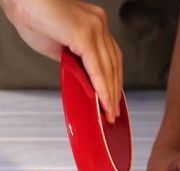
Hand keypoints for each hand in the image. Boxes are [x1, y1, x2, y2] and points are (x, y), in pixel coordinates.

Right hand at [0, 0, 122, 122]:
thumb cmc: (32, 17)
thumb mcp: (59, 48)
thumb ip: (73, 62)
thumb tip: (81, 79)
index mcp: (94, 25)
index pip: (111, 58)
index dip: (113, 82)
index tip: (112, 100)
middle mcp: (98, 23)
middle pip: (114, 64)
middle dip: (114, 91)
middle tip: (113, 112)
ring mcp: (94, 27)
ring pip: (109, 68)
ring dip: (109, 94)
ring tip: (108, 112)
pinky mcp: (85, 34)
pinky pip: (97, 68)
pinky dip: (101, 88)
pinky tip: (103, 102)